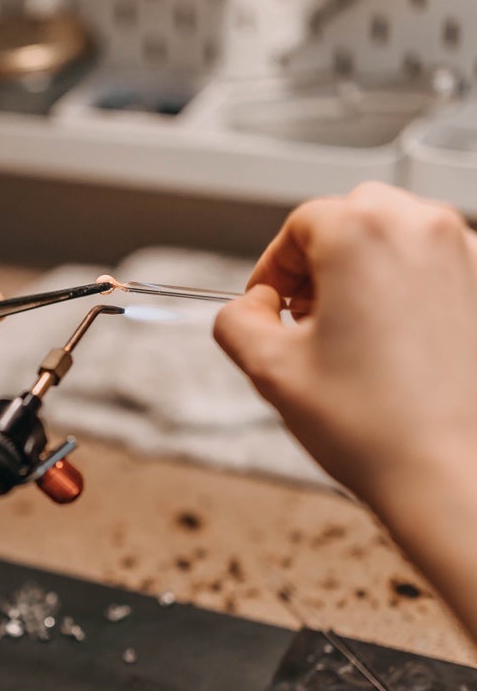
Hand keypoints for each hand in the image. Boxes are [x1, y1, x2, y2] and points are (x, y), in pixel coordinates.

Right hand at [214, 182, 476, 639]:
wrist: (448, 472)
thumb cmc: (371, 426)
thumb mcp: (271, 370)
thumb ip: (237, 322)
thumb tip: (248, 305)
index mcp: (361, 234)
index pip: (300, 225)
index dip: (273, 267)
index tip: (268, 305)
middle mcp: (420, 228)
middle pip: (354, 217)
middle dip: (321, 261)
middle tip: (304, 317)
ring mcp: (465, 254)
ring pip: (399, 236)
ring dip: (365, 271)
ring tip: (350, 333)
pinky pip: (437, 267)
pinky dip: (408, 289)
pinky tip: (393, 344)